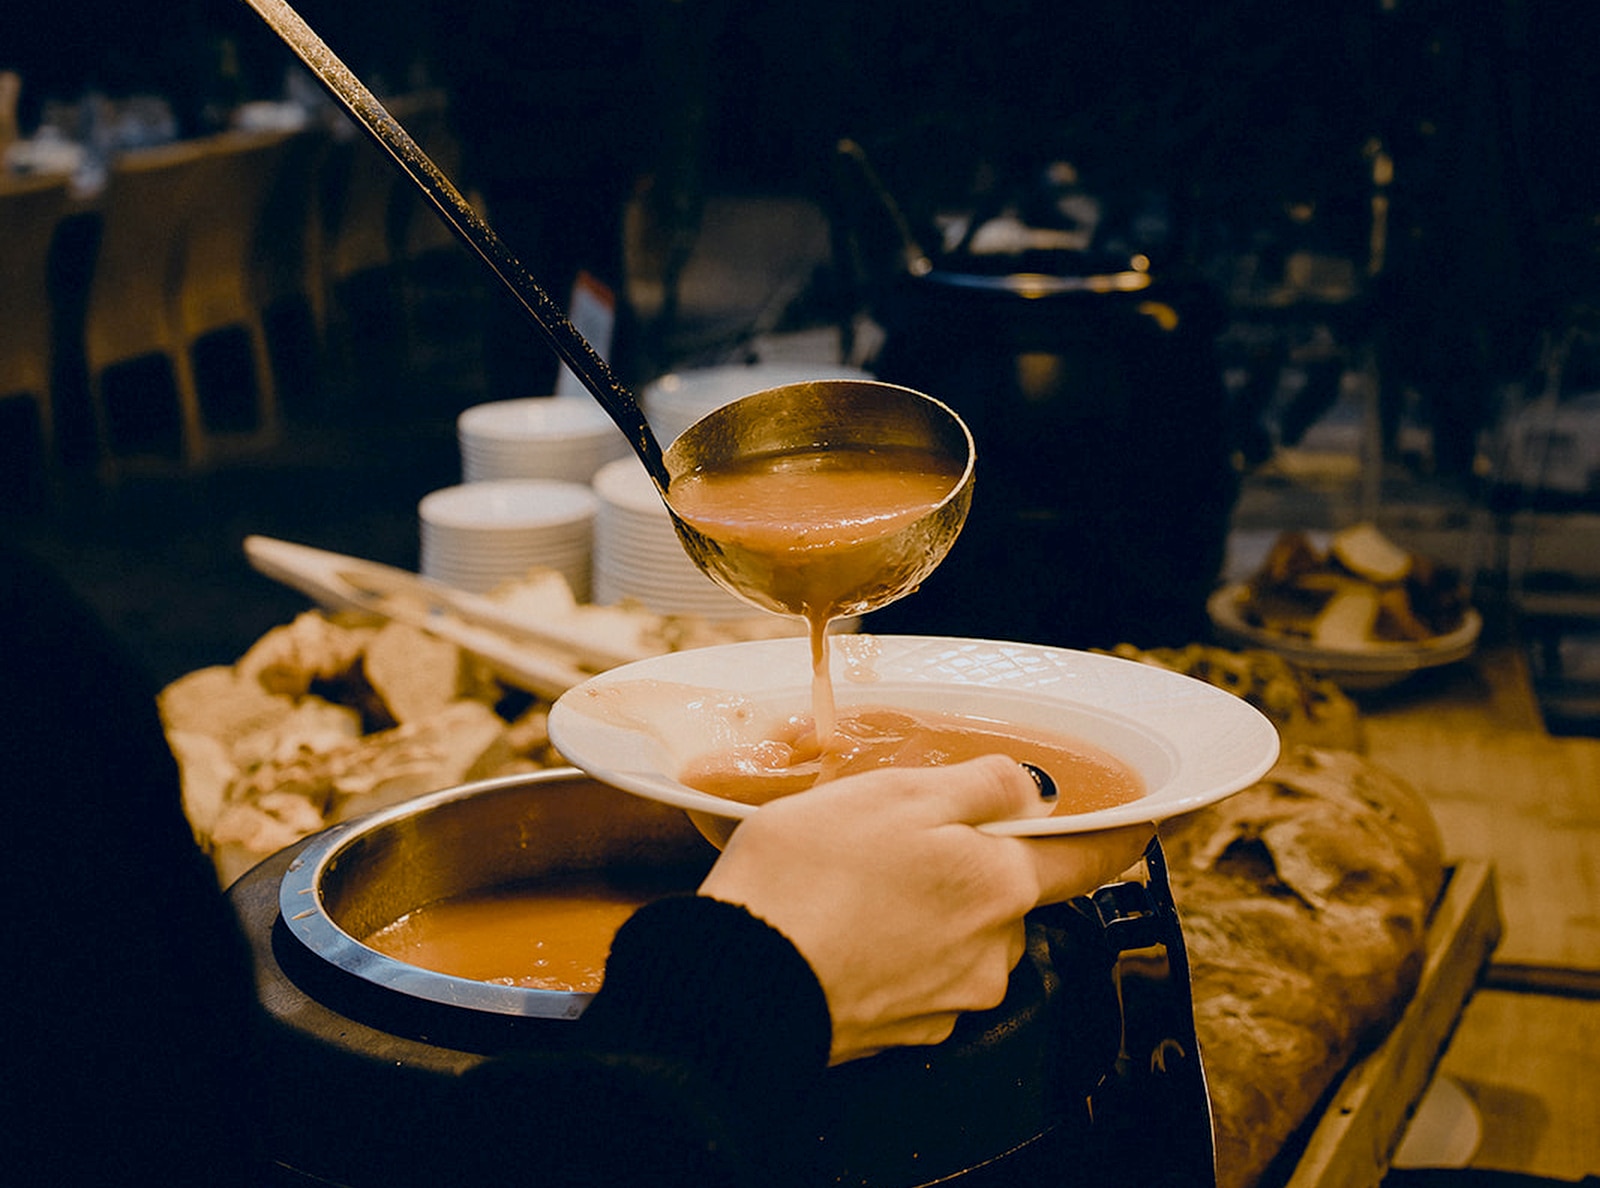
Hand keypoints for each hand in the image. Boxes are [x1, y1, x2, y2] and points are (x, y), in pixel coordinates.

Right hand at [697, 754, 1150, 1063]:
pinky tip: (842, 927)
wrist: (742, 978)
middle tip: (901, 836)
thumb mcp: (898, 795)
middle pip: (1008, 897)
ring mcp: (948, 1000)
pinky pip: (918, 976)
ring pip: (961, 937)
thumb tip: (1030, 792)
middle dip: (971, 866)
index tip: (1140, 822)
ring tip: (853, 882)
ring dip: (927, 908)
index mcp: (1001, 887)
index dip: (1117, 836)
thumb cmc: (812, 878)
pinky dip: (893, 950)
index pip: (1090, 861)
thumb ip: (981, 787)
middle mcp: (991, 954)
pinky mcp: (904, 1031)